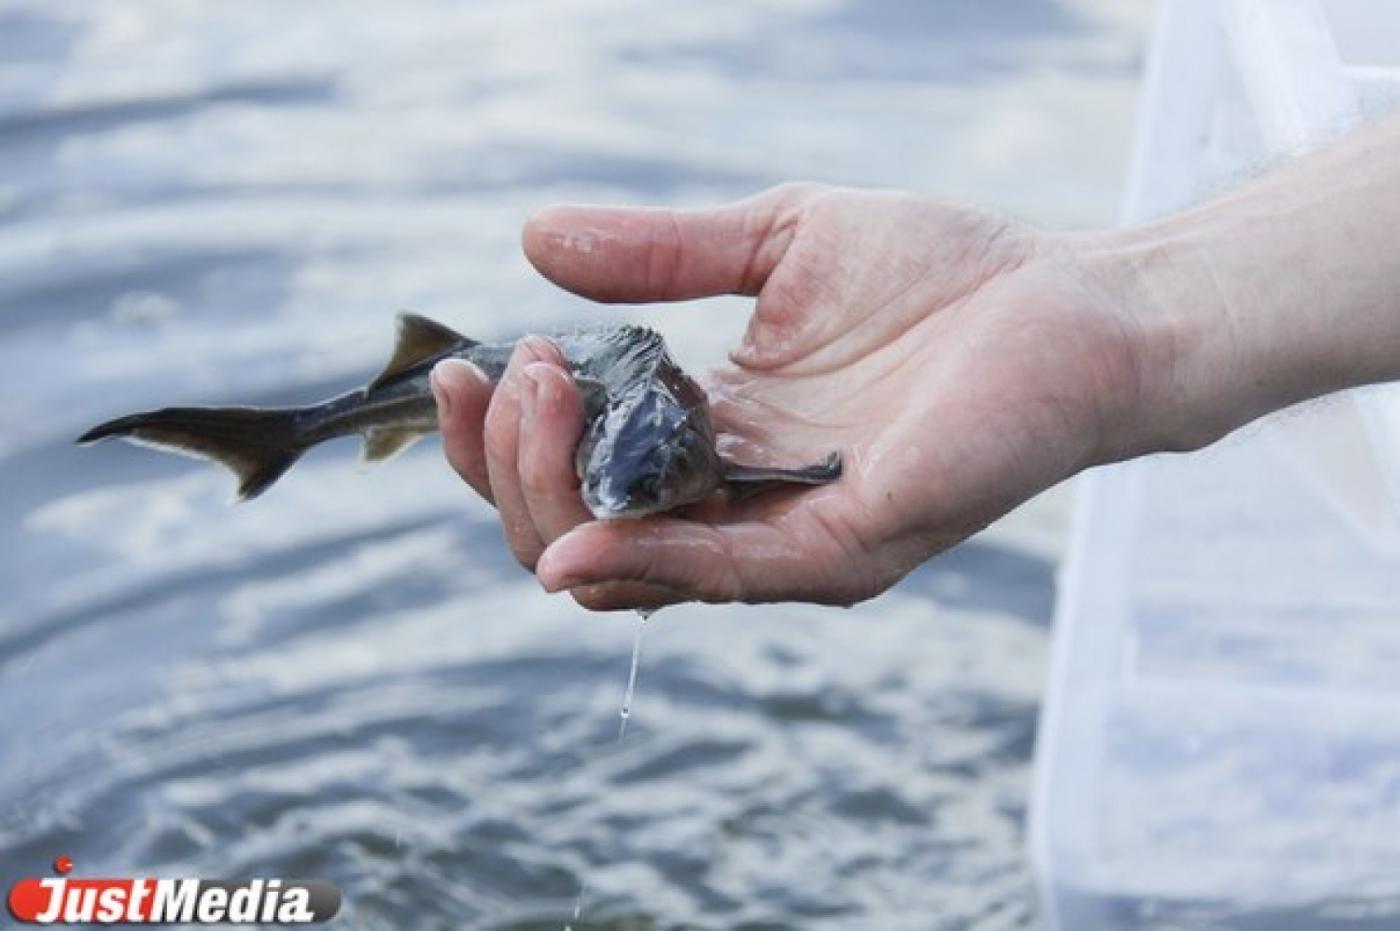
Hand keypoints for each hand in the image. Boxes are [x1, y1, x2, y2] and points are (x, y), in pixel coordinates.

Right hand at [433, 183, 1152, 608]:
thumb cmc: (946, 277)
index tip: (469, 361)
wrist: (1079, 303)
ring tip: (540, 395)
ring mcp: (785, 539)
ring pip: (624, 570)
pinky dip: (635, 566)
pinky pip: (719, 577)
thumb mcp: (778, 245)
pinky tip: (573, 541)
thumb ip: (661, 256)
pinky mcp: (843, 547)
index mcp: (713, 440)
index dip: (500, 436)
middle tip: (518, 374)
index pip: (577, 473)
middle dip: (513, 466)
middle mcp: (734, 504)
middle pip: (575, 533)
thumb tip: (531, 240)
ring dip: (554, 498)